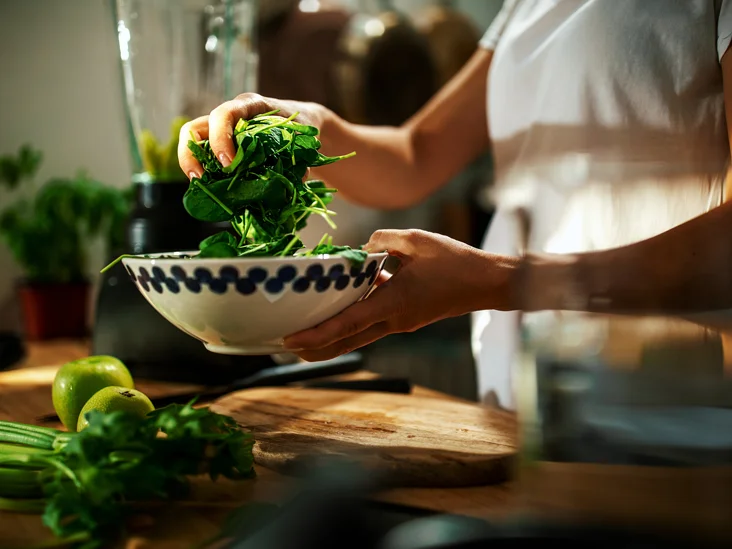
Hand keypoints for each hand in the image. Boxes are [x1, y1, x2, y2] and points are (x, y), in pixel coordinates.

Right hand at [177, 93, 330, 178]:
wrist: (303, 120)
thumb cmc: (302, 126)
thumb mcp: (302, 138)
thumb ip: (299, 158)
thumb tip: (296, 181)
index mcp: (251, 105)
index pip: (224, 114)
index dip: (220, 139)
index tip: (228, 164)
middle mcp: (231, 114)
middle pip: (195, 127)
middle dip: (193, 154)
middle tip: (202, 178)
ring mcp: (223, 128)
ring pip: (193, 139)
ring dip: (191, 162)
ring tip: (199, 184)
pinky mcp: (222, 142)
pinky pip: (203, 152)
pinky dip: (203, 169)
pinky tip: (210, 186)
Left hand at [283, 229, 517, 361]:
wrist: (486, 283)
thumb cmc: (455, 262)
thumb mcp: (415, 241)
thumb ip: (382, 240)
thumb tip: (361, 248)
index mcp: (394, 303)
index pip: (348, 323)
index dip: (317, 333)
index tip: (291, 340)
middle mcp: (394, 320)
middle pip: (347, 340)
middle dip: (316, 347)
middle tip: (286, 346)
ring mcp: (401, 322)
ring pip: (359, 332)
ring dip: (333, 333)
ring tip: (306, 325)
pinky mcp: (407, 317)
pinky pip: (374, 319)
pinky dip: (356, 314)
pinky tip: (349, 293)